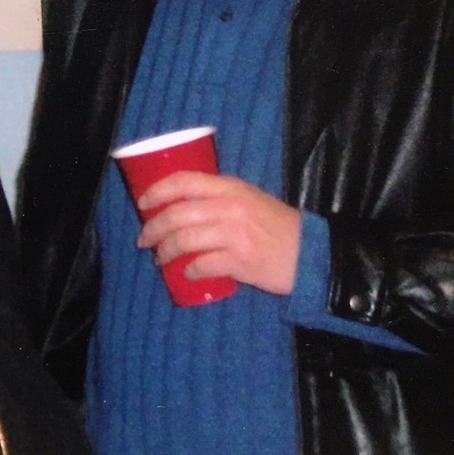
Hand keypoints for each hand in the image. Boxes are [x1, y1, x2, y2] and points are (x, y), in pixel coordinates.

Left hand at [136, 171, 299, 294]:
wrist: (311, 253)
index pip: (184, 181)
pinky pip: (202, 265)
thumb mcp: (249, 199)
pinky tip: (187, 273)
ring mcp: (235, 234)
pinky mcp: (241, 260)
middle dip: (153, 228)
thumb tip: (180, 205)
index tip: (142, 203)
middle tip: (144, 240)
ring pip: (184, 240)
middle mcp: (230, 206)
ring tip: (160, 258)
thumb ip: (220, 197)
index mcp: (230, 187)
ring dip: (165, 251)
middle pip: (177, 214)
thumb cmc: (277, 226)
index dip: (157, 191)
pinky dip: (189, 270)